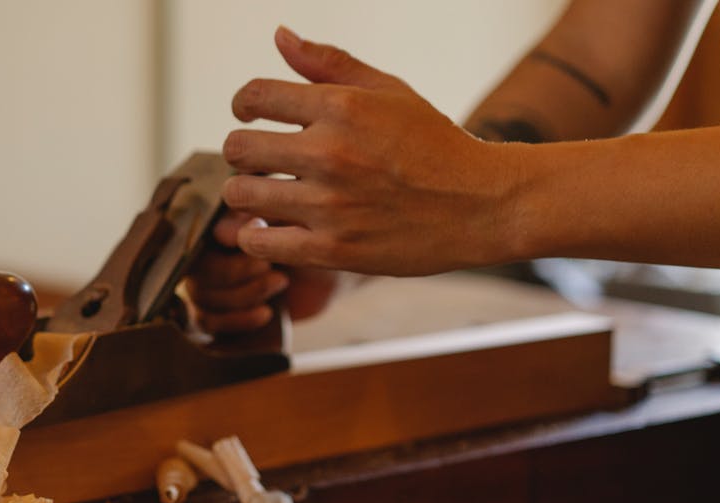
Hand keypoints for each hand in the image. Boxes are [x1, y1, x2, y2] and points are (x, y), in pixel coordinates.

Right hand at [187, 209, 338, 333]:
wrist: (332, 266)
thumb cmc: (312, 234)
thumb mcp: (286, 225)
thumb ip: (253, 224)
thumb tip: (220, 232)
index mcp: (216, 227)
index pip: (198, 245)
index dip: (228, 254)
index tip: (262, 255)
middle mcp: (207, 253)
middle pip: (198, 274)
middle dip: (236, 275)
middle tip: (270, 268)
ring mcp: (211, 283)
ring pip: (201, 299)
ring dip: (243, 296)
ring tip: (280, 282)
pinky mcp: (221, 310)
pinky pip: (207, 321)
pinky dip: (236, 320)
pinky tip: (267, 313)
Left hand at [223, 26, 524, 276]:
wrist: (483, 205)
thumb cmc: (434, 145)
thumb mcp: (388, 91)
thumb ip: (329, 63)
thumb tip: (279, 35)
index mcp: (341, 107)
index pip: (254, 96)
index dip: (243, 105)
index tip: (250, 116)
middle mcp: (330, 153)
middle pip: (237, 149)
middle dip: (241, 153)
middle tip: (258, 161)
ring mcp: (329, 205)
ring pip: (241, 196)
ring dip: (246, 195)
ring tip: (265, 196)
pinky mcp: (332, 249)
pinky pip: (260, 243)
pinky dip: (254, 237)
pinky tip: (269, 229)